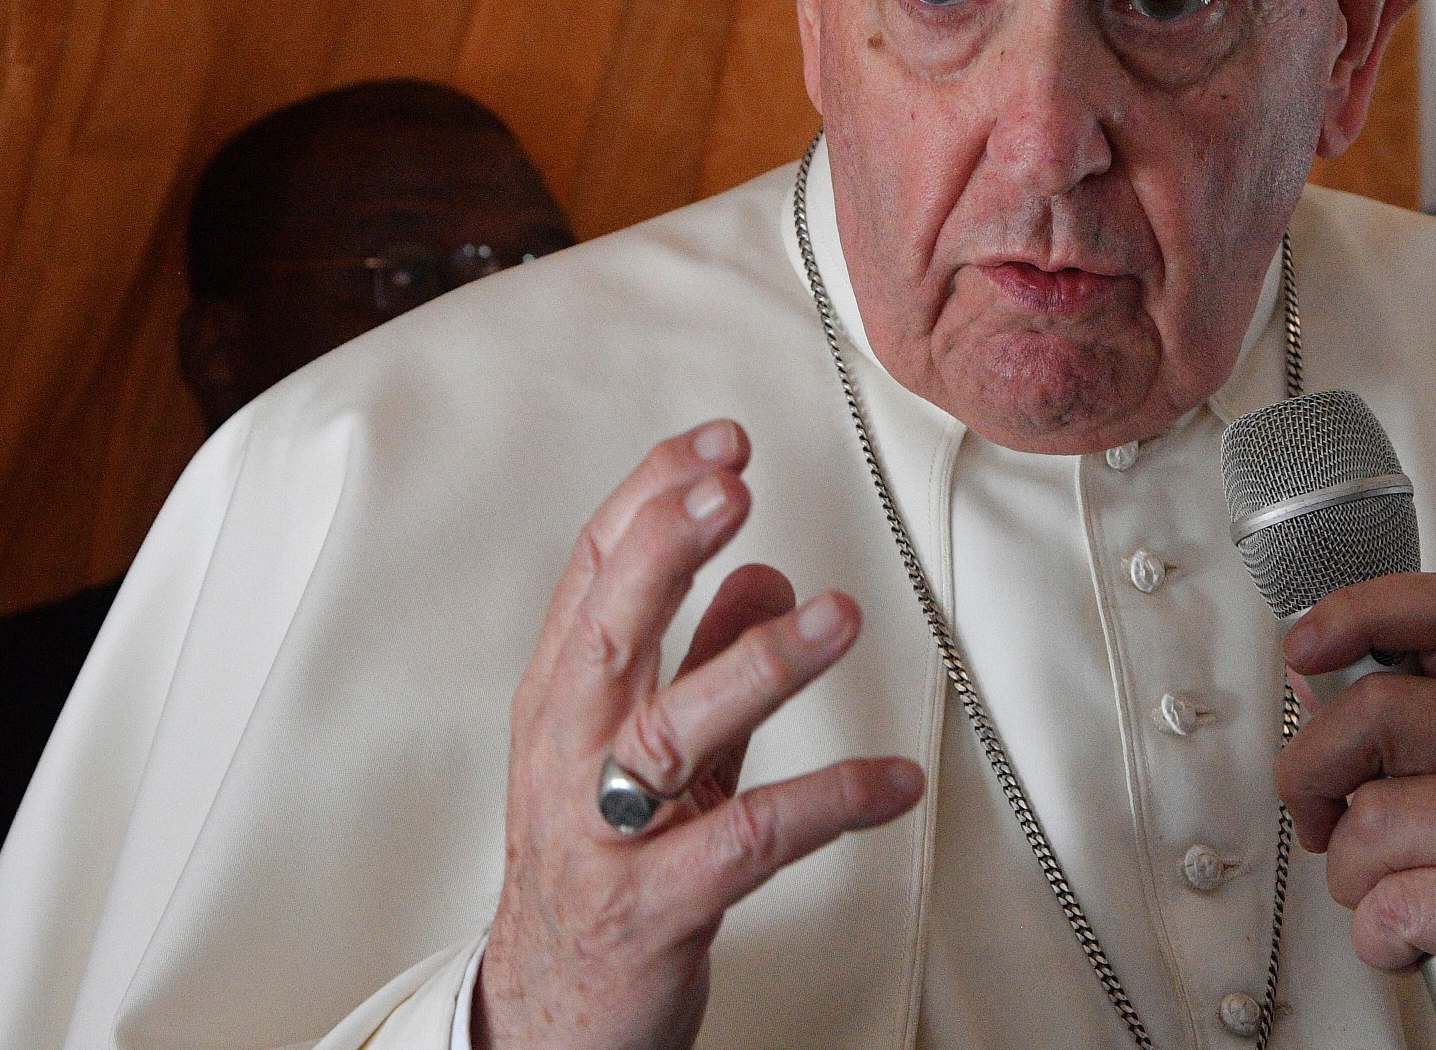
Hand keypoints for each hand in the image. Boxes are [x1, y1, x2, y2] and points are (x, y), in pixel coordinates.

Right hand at [475, 420, 924, 1049]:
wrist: (546, 1020)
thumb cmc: (593, 871)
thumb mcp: (641, 753)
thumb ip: (695, 660)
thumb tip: (759, 575)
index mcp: (561, 702)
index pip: (592, 576)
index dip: (649, 500)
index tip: (718, 444)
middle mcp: (570, 755)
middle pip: (608, 631)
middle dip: (666, 548)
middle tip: (732, 485)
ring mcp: (606, 833)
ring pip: (673, 730)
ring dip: (757, 663)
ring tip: (836, 616)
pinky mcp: (655, 908)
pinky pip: (745, 843)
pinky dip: (824, 805)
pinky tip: (889, 780)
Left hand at [1276, 573, 1435, 1049]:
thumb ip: (1410, 718)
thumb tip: (1312, 669)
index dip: (1358, 612)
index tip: (1303, 644)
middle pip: (1374, 713)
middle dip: (1310, 776)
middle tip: (1322, 819)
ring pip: (1370, 821)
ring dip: (1351, 876)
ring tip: (1398, 891)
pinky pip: (1393, 905)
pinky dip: (1378, 937)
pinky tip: (1417, 939)